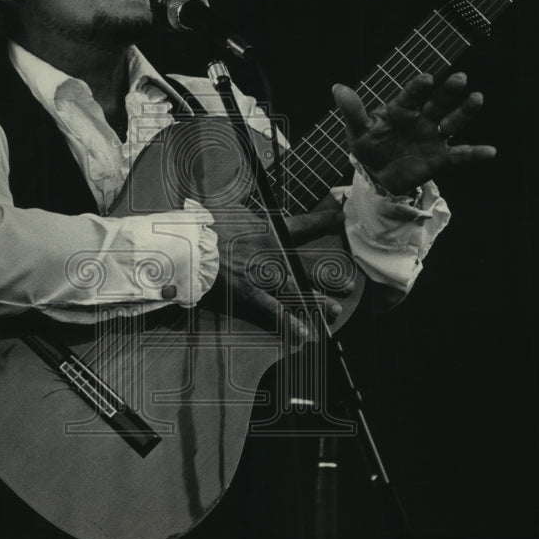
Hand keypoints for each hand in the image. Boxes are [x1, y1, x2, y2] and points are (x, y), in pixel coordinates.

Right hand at [204, 206, 348, 340]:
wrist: (188, 244)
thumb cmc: (207, 224)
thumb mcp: (231, 207)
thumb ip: (249, 208)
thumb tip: (254, 204)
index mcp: (269, 230)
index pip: (303, 224)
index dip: (325, 219)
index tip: (342, 215)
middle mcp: (272, 253)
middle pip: (307, 265)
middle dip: (330, 276)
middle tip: (350, 285)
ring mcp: (262, 274)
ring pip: (296, 289)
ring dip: (316, 300)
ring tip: (335, 310)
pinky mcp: (248, 292)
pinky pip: (273, 309)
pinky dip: (288, 322)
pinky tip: (304, 333)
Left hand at [332, 72, 495, 195]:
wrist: (379, 176)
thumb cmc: (369, 146)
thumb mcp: (358, 131)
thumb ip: (352, 111)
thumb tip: (337, 88)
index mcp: (401, 109)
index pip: (411, 96)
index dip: (418, 88)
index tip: (427, 79)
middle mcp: (421, 119)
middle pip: (437, 103)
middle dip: (448, 92)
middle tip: (459, 79)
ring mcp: (433, 137)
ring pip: (452, 122)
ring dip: (465, 112)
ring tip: (477, 98)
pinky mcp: (440, 157)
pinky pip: (460, 155)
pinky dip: (474, 154)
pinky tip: (491, 151)